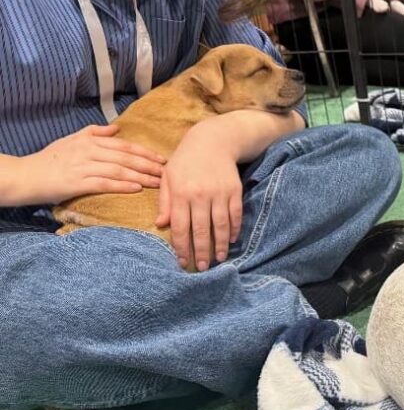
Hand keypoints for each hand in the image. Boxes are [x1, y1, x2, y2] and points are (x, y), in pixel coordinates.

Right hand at [3, 125, 163, 206]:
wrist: (26, 175)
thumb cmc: (49, 159)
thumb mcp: (71, 140)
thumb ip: (94, 133)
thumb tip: (116, 128)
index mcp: (90, 141)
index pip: (124, 146)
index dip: (145, 152)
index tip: (163, 159)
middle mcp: (88, 151)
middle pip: (126, 157)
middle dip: (149, 165)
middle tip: (168, 173)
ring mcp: (83, 166)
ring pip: (119, 170)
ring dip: (141, 176)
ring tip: (159, 183)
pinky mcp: (77, 182)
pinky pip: (104, 183)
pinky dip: (122, 186)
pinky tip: (137, 189)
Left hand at [156, 123, 242, 270]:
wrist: (212, 141)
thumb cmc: (185, 161)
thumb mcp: (169, 177)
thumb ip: (165, 201)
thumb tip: (161, 225)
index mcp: (181, 193)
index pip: (180, 227)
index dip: (182, 247)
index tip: (183, 262)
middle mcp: (200, 195)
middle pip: (202, 230)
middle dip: (201, 252)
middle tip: (202, 268)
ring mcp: (220, 193)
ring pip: (221, 225)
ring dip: (220, 245)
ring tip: (218, 259)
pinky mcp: (235, 191)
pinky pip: (236, 215)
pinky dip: (235, 230)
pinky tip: (232, 241)